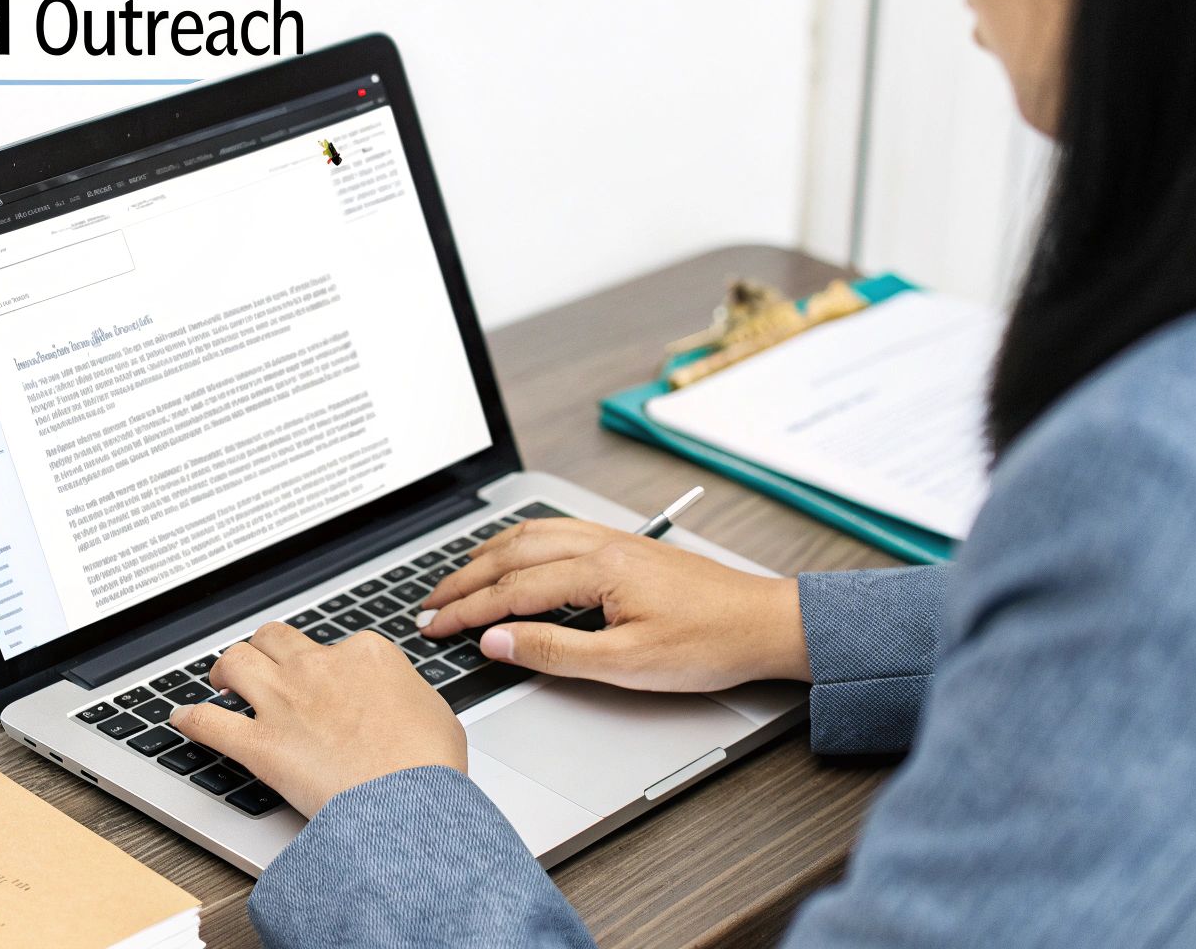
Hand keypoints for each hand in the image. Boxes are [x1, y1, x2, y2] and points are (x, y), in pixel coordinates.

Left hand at [171, 621, 465, 816]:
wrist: (405, 801)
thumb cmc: (427, 764)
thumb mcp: (435, 712)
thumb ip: (406, 694)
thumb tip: (399, 702)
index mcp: (365, 654)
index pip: (332, 644)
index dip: (324, 663)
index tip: (322, 679)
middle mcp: (318, 667)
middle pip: (275, 639)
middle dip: (265, 649)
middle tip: (261, 665)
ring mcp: (284, 702)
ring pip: (235, 662)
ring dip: (223, 669)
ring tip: (220, 680)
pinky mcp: (260, 743)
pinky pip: (209, 723)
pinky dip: (190, 720)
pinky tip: (182, 720)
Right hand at [416, 517, 811, 690]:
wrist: (766, 622)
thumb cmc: (710, 643)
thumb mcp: (627, 664)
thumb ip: (556, 651)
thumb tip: (498, 642)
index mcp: (597, 569)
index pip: (512, 590)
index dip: (467, 611)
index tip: (434, 627)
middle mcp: (600, 543)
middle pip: (512, 554)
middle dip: (464, 580)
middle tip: (429, 604)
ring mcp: (613, 540)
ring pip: (532, 535)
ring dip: (487, 556)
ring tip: (458, 578)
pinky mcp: (625, 545)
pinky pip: (556, 532)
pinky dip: (520, 543)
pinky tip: (515, 553)